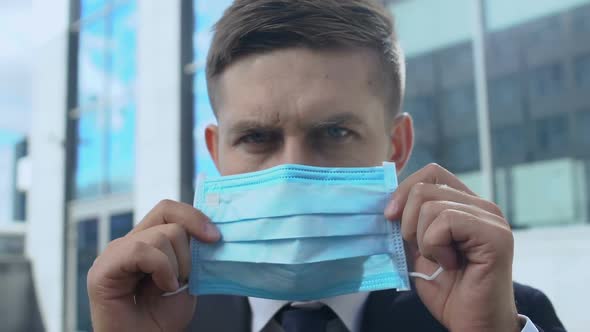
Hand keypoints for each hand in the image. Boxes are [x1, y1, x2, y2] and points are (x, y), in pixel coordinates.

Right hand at [87, 200, 220, 331]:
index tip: (215, 237)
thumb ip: (192, 251)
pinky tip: (162, 286)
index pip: (169, 209)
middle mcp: (129, 241)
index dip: (194, 216)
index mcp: (147, 240)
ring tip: (169, 287)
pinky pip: (142, 250)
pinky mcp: (103, 268)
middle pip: (167, 216)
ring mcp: (115, 253)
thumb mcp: (188, 277)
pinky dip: (162, 269)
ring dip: (176, 265)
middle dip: (187, 249)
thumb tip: (209, 230)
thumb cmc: (163, 317)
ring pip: (161, 235)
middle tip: (184, 277)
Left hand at [385, 164, 520, 331]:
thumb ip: (408, 222)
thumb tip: (387, 201)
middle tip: (426, 252)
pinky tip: (451, 264)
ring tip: (442, 261)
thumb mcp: (418, 248)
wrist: (471, 323)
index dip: (404, 190)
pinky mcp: (495, 234)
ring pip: (432, 205)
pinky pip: (446, 221)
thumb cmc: (447, 290)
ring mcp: (491, 218)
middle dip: (409, 223)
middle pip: (425, 187)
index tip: (389, 217)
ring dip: (424, 240)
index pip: (431, 173)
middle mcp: (482, 206)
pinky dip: (436, 246)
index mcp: (466, 204)